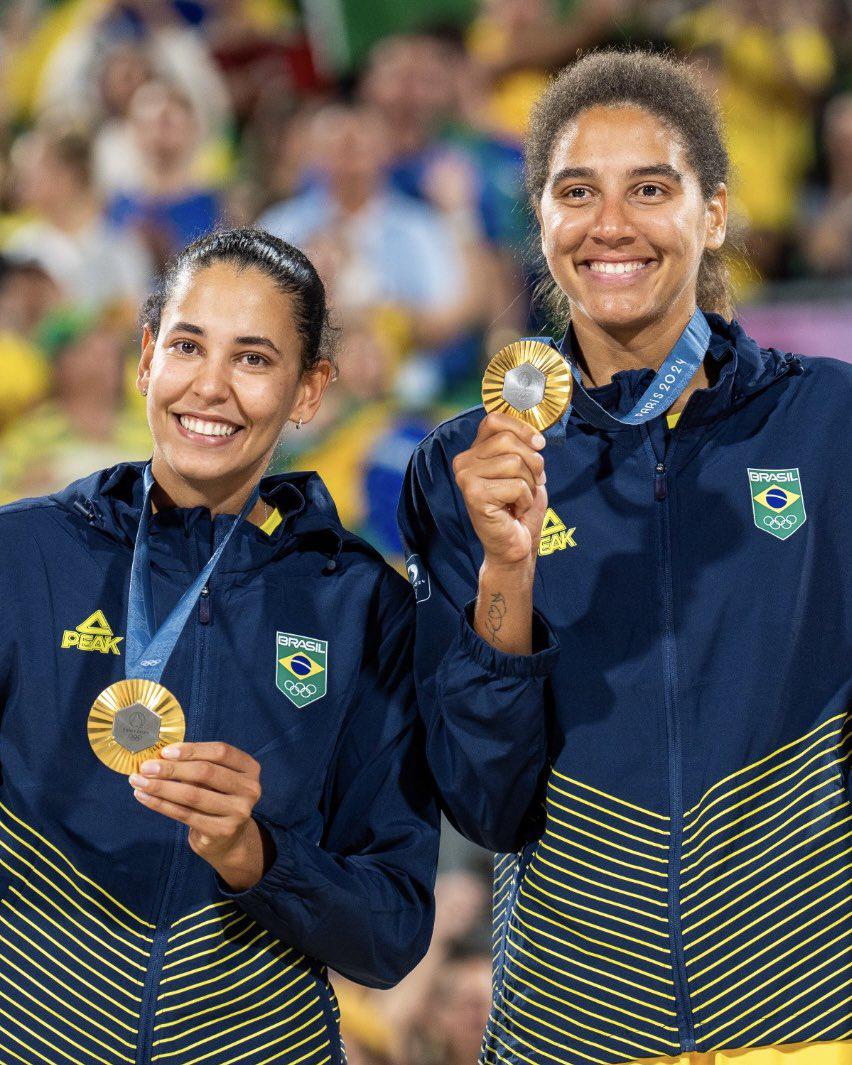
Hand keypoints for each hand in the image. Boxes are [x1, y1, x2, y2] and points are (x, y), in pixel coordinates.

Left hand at [130, 742, 267, 890]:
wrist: (229, 839)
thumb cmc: (217, 798)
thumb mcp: (217, 778)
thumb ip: (197, 764)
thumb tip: (159, 755)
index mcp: (250, 768)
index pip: (221, 752)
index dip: (192, 749)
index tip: (165, 751)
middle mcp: (250, 789)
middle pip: (206, 772)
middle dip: (172, 768)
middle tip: (145, 767)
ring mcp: (238, 812)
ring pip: (192, 795)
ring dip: (161, 787)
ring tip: (138, 781)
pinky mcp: (221, 831)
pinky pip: (184, 814)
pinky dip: (160, 804)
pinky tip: (144, 797)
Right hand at [453, 412, 547, 569]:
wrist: (515, 545)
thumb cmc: (520, 507)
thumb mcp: (524, 469)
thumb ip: (522, 447)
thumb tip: (536, 435)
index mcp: (474, 451)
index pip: (494, 420)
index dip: (522, 428)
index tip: (539, 444)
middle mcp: (464, 462)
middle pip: (508, 440)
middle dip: (532, 462)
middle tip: (530, 484)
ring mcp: (466, 478)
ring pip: (515, 463)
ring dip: (529, 484)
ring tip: (519, 499)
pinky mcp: (474, 495)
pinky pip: (516, 485)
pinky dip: (525, 500)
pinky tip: (514, 510)